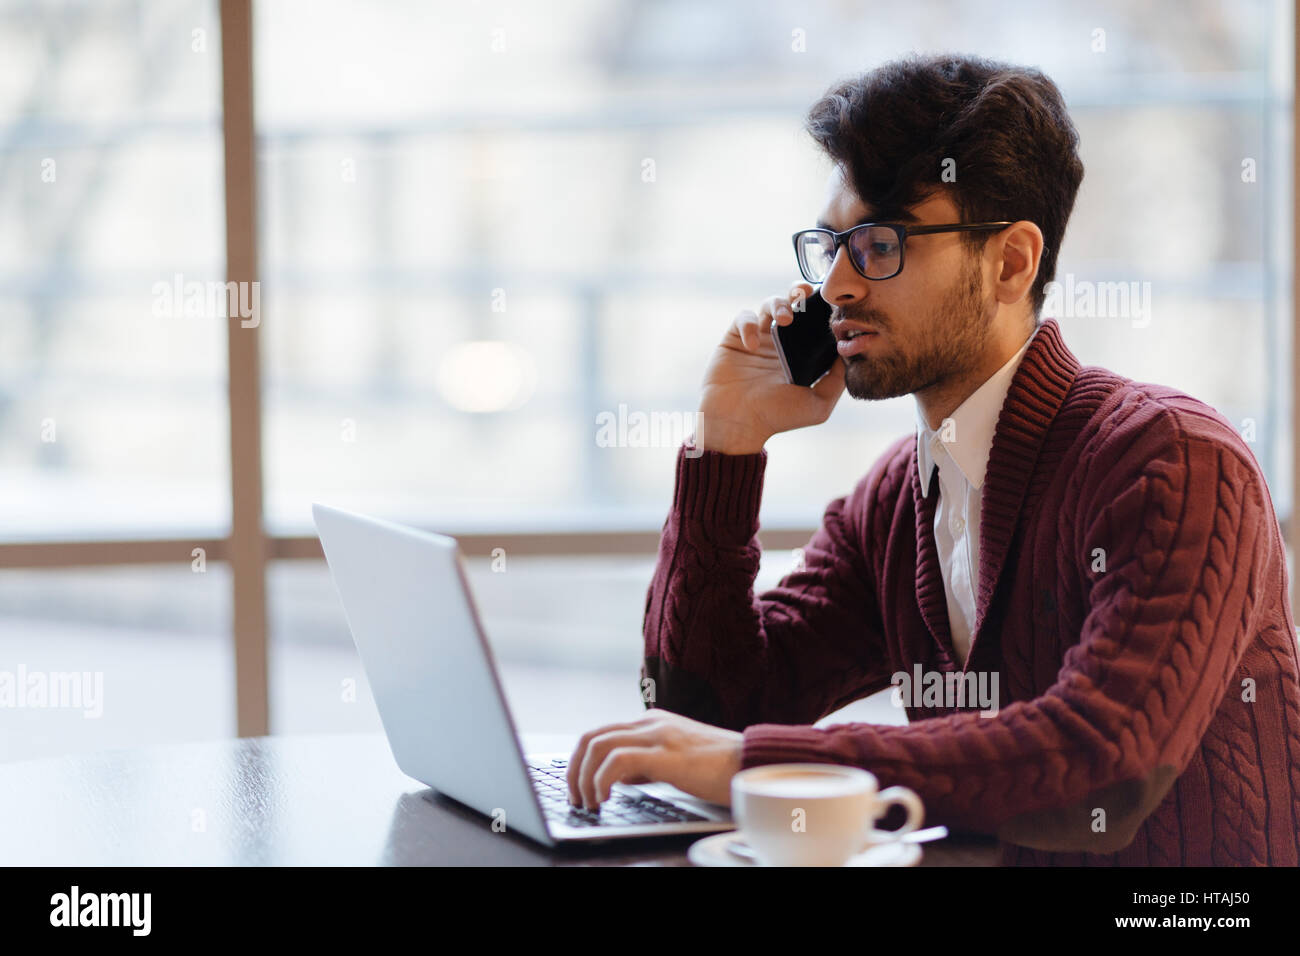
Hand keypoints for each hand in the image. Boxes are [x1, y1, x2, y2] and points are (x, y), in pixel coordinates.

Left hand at [566, 710, 743, 809]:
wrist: (753, 764)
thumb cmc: (719, 768)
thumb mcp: (675, 760)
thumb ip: (646, 764)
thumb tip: (619, 779)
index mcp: (652, 721)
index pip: (600, 733)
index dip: (580, 762)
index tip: (578, 787)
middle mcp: (650, 722)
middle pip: (591, 737)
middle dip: (573, 770)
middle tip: (576, 798)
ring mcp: (658, 734)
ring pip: (597, 745)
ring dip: (583, 778)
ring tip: (589, 803)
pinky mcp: (665, 753)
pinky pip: (617, 760)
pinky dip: (601, 780)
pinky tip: (605, 798)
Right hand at [695, 280, 845, 454]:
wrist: (739, 423)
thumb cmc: (777, 418)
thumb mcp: (818, 405)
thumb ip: (836, 381)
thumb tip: (849, 352)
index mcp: (801, 353)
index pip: (815, 321)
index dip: (823, 308)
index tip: (831, 304)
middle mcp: (781, 341)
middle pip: (793, 303)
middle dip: (801, 292)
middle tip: (807, 294)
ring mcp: (758, 337)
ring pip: (770, 303)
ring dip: (778, 303)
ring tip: (785, 319)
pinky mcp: (735, 338)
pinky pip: (743, 317)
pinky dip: (748, 325)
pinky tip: (752, 346)